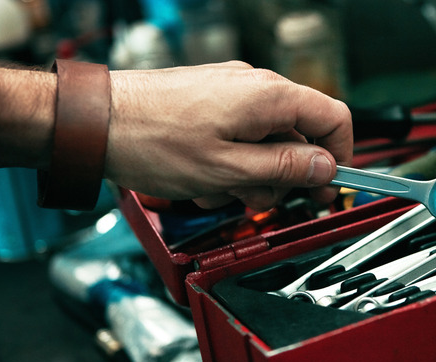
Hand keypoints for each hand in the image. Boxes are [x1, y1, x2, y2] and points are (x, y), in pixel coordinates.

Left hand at [106, 61, 352, 211]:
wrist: (95, 121)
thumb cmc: (151, 141)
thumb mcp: (229, 169)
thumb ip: (285, 168)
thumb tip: (325, 168)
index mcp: (269, 96)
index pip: (335, 117)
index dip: (340, 157)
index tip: (330, 187)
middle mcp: (255, 85)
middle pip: (300, 133)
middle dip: (286, 174)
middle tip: (267, 200)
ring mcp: (232, 90)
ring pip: (268, 139)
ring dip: (254, 174)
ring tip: (222, 192)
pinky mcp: (212, 99)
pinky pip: (241, 133)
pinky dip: (233, 161)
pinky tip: (207, 179)